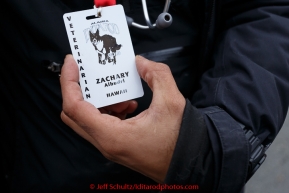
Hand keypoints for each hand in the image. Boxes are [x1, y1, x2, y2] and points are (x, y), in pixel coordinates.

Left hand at [60, 55, 185, 182]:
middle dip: (79, 88)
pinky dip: (109, 110)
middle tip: (89, 72)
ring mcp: (110, 146)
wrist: (189, 164)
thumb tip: (140, 62)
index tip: (72, 62)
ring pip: (87, 119)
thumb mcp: (172, 102)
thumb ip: (156, 75)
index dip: (69, 82)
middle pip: (74, 114)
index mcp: (112, 135)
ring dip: (98, 101)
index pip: (74, 107)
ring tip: (120, 93)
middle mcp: (106, 143)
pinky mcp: (117, 145)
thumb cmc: (179, 142)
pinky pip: (102, 124)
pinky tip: (129, 105)